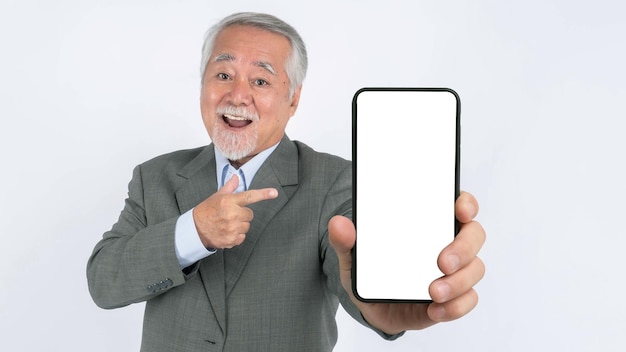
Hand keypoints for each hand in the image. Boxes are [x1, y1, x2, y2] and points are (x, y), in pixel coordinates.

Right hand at [193, 175, 277, 248]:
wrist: (195, 230)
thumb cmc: (206, 211)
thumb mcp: (216, 197)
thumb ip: (230, 188)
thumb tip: (236, 177)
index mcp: (228, 202)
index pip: (249, 196)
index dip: (263, 194)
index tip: (274, 193)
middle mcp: (232, 214)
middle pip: (250, 214)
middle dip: (243, 214)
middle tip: (231, 214)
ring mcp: (232, 228)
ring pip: (247, 226)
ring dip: (240, 225)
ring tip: (227, 223)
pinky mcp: (232, 240)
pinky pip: (242, 236)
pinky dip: (237, 235)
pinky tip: (227, 231)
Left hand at [328, 191, 485, 333]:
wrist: (373, 306)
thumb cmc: (372, 271)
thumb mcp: (353, 255)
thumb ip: (345, 240)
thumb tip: (338, 224)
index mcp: (430, 222)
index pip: (459, 203)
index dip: (465, 203)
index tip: (459, 210)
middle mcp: (448, 242)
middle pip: (474, 235)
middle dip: (463, 248)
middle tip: (441, 262)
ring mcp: (454, 270)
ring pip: (475, 268)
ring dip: (459, 281)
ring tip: (433, 292)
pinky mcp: (453, 297)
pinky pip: (467, 300)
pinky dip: (455, 306)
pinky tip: (435, 309)